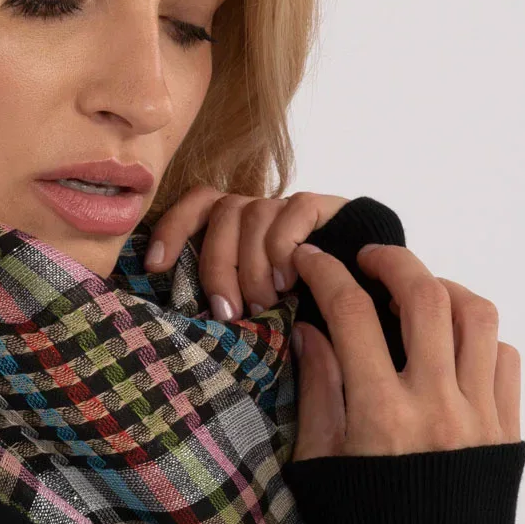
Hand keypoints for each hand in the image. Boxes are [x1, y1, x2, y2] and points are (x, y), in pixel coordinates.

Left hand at [143, 186, 350, 323]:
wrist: (369, 292)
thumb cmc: (303, 306)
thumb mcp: (256, 305)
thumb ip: (229, 297)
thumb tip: (191, 318)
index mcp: (234, 226)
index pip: (196, 205)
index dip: (172, 229)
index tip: (155, 266)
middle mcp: (256, 209)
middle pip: (223, 212)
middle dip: (218, 267)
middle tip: (229, 313)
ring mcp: (286, 206)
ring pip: (254, 214)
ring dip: (254, 266)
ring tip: (265, 304)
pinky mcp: (320, 206)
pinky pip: (291, 214)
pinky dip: (284, 247)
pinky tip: (290, 278)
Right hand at [288, 242, 520, 458]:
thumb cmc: (363, 523)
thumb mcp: (319, 463)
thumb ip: (318, 391)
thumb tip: (312, 329)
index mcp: (380, 416)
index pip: (352, 316)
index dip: (327, 275)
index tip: (313, 261)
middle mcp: (436, 406)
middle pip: (425, 298)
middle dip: (394, 261)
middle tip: (371, 259)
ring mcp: (480, 416)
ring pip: (477, 316)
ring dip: (446, 290)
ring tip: (420, 295)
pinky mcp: (508, 429)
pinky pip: (504, 357)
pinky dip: (479, 338)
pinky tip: (452, 345)